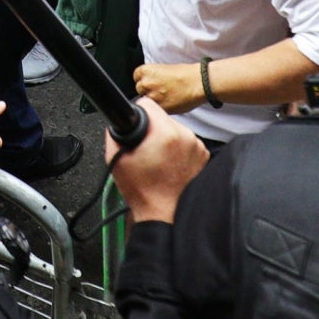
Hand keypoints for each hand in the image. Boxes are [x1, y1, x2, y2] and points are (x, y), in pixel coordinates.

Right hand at [107, 99, 209, 223]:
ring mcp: (197, 146)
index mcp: (165, 133)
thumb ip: (115, 133)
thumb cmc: (142, 191)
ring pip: (175, 129)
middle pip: (162, 118)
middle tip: (147, 151)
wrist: (163, 214)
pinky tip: (170, 165)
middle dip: (153, 130)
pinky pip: (186, 141)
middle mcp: (185, 136)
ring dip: (166, 139)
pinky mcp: (203, 155)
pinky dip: (178, 149)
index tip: (138, 129)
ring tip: (159, 160)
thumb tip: (120, 120)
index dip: (139, 115)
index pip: (149, 104)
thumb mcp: (116, 158)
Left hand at [131, 59, 206, 115]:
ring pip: (147, 100)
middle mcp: (147, 84)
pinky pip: (156, 109)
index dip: (144, 79)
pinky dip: (161, 107)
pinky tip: (170, 102)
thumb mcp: (164, 69)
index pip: (136, 76)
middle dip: (147, 90)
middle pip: (139, 89)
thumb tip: (148, 82)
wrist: (198, 84)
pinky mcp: (160, 108)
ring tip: (166, 96)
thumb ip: (153, 76)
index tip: (150, 81)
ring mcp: (152, 97)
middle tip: (160, 89)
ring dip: (153, 100)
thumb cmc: (186, 75)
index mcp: (147, 71)